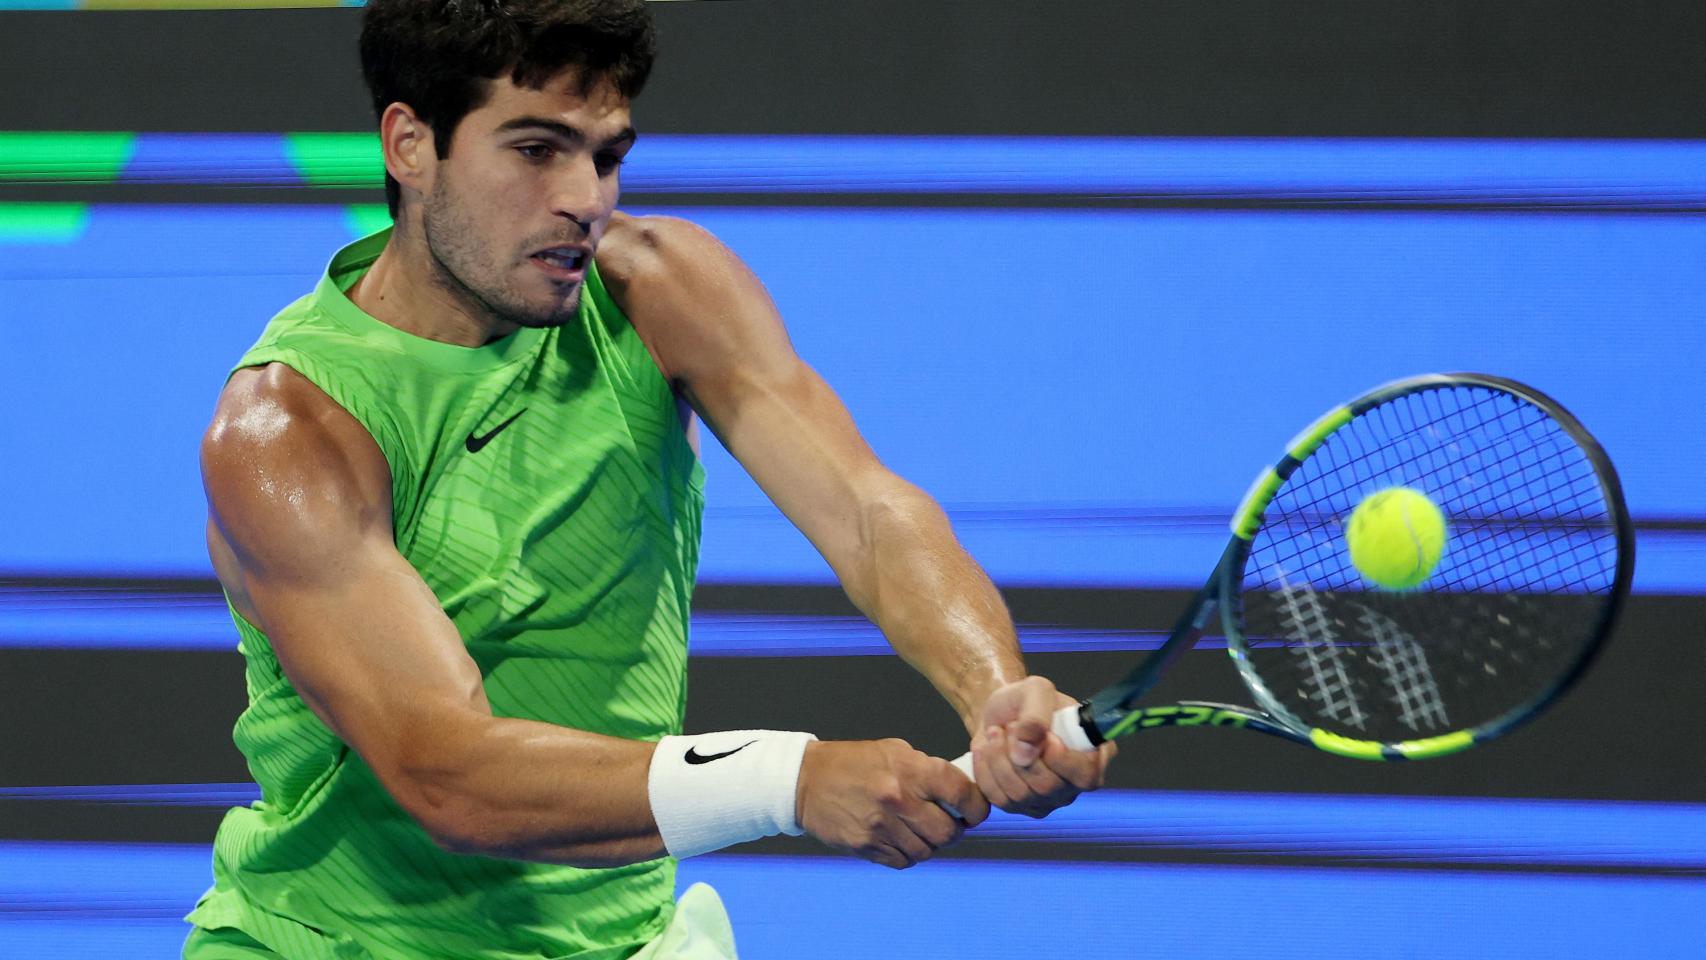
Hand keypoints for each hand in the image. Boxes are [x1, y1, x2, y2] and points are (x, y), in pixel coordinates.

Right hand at [794, 738, 988, 868]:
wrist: (805, 781)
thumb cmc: (853, 762)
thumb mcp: (894, 751)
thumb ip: (927, 769)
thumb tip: (960, 791)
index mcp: (910, 770)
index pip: (962, 793)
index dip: (977, 807)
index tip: (975, 811)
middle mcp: (898, 799)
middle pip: (949, 832)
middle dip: (954, 830)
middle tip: (947, 823)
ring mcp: (881, 827)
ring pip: (927, 851)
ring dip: (929, 844)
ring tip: (918, 830)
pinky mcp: (866, 847)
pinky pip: (903, 861)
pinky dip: (908, 854)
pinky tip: (900, 839)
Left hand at [970, 675, 1115, 817]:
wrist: (998, 714)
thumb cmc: (1025, 701)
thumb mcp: (1035, 690)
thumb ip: (1036, 716)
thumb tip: (1026, 752)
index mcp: (1093, 754)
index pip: (1087, 775)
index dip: (1063, 760)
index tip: (1046, 737)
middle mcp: (1073, 783)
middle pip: (1048, 787)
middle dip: (1020, 753)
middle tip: (1010, 725)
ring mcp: (1047, 799)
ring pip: (1020, 795)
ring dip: (999, 758)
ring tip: (995, 732)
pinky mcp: (1020, 806)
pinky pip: (998, 799)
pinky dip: (985, 771)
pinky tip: (985, 750)